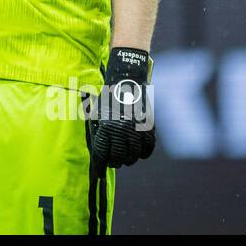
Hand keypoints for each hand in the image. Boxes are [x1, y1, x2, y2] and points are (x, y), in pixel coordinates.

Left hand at [91, 47, 155, 168]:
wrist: (127, 80)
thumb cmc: (109, 96)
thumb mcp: (97, 111)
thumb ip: (97, 128)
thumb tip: (97, 145)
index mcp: (106, 128)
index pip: (104, 152)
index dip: (102, 161)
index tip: (102, 165)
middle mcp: (122, 131)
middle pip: (120, 156)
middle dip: (116, 162)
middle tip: (115, 162)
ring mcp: (136, 129)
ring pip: (135, 155)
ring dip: (130, 160)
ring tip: (127, 160)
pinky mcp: (148, 126)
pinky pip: (148, 147)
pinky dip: (145, 153)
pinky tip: (140, 154)